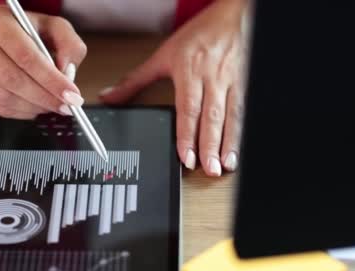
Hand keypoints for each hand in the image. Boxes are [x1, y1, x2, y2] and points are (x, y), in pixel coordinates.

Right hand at [0, 3, 87, 118]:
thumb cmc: (26, 28)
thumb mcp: (54, 26)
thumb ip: (68, 45)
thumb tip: (67, 74)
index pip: (26, 56)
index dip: (51, 80)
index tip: (71, 95)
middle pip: (12, 79)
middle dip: (44, 97)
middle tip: (66, 106)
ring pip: (4, 97)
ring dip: (34, 106)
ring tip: (52, 105)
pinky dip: (22, 112)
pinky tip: (36, 106)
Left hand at [100, 0, 248, 175]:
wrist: (231, 16)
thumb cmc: (199, 35)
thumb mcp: (163, 55)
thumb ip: (135, 80)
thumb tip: (109, 96)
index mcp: (189, 73)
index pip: (188, 109)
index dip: (187, 135)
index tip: (186, 156)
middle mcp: (212, 79)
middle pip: (211, 118)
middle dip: (210, 146)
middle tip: (208, 169)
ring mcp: (231, 82)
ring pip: (231, 117)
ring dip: (228, 143)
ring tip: (224, 165)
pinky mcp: (244, 83)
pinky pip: (244, 111)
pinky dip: (241, 132)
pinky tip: (237, 149)